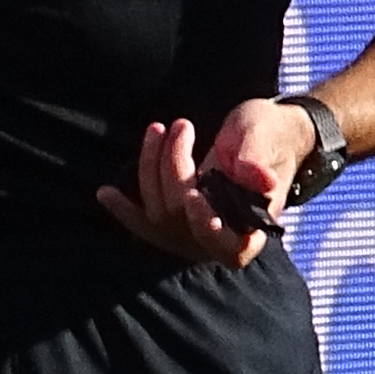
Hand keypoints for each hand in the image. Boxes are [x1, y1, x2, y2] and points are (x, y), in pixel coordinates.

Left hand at [98, 99, 321, 263]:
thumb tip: (261, 180)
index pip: (232, 248)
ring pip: (161, 215)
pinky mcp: (178, 219)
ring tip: (156, 129)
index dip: (206, 226)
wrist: (264, 133)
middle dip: (174, 169)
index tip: (194, 194)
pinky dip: (124, 208)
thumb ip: (258, 158)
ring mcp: (196, 231)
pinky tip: (104, 192)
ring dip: (149, 170)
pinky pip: (147, 223)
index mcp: (255, 224)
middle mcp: (223, 236)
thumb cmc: (270, 134)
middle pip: (185, 219)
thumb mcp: (267, 137)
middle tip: (182, 126)